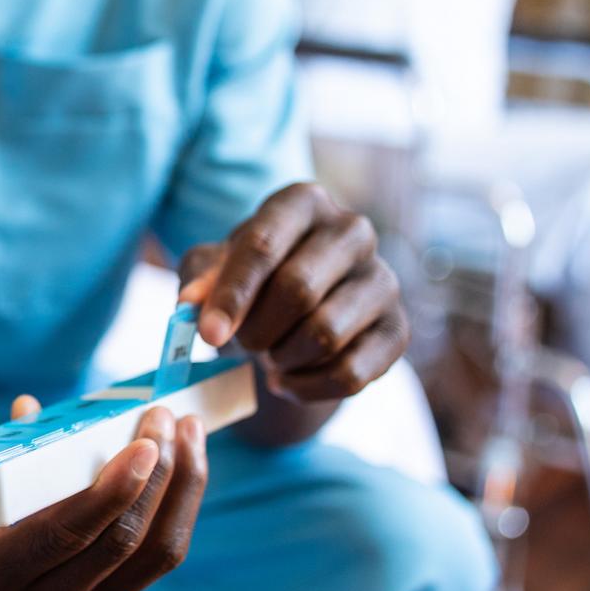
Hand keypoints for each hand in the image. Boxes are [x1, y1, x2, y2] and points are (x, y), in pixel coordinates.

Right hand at [0, 403, 206, 590]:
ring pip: (153, 558)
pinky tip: (182, 470)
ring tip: (191, 436)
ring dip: (182, 492)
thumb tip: (31, 408)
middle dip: (157, 476)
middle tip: (166, 418)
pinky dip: (175, 513)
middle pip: (122, 544)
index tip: (143, 442)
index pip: (66, 534)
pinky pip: (152, 564)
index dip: (111, 490)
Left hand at [180, 181, 407, 402]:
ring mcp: (383, 278)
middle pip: (298, 289)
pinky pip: (352, 373)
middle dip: (257, 331)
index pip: (263, 246)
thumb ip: (199, 280)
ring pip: (325, 333)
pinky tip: (285, 382)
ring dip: (282, 358)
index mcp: (303, 202)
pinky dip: (307, 388)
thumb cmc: (249, 282)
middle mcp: (352, 231)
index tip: (208, 335)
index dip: (232, 295)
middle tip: (241, 345)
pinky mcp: (398, 328)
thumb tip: (191, 305)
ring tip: (266, 357)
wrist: (294, 313)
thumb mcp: (213, 270)